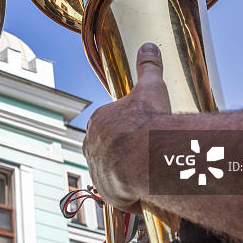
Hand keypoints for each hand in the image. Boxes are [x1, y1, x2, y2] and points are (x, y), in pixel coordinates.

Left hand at [83, 43, 170, 212]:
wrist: (150, 156)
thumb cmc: (149, 121)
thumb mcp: (150, 88)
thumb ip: (148, 67)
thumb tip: (150, 46)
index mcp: (98, 122)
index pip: (110, 127)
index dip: (127, 131)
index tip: (142, 135)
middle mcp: (92, 147)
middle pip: (109, 151)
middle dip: (126, 155)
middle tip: (147, 157)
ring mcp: (97, 171)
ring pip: (113, 175)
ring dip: (128, 177)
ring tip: (149, 176)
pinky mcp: (107, 192)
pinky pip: (120, 196)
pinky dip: (133, 196)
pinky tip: (147, 192)